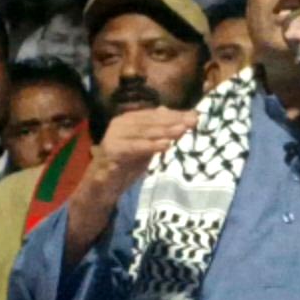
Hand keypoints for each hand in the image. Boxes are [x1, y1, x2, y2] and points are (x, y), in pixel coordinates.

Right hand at [83, 106, 197, 203]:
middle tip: (193, 122)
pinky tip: (165, 145)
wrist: (104, 185)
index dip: (175, 115)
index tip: (195, 116)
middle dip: (173, 121)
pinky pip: (134, 147)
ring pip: (144, 132)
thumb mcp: (148, 146)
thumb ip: (161, 133)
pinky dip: (150, 146)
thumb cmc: (127, 163)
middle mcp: (121, 123)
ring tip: (182, 130)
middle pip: (151, 121)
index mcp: (130, 119)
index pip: (156, 115)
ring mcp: (114, 136)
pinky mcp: (112, 151)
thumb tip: (182, 117)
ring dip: (164, 131)